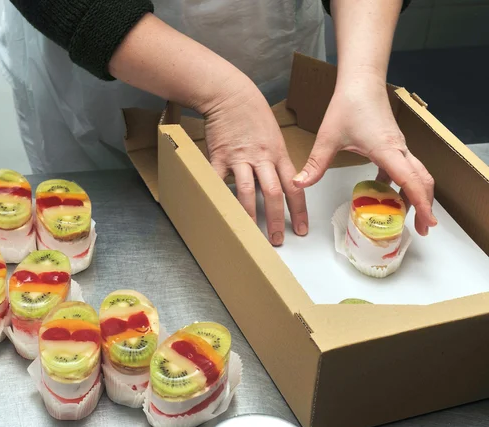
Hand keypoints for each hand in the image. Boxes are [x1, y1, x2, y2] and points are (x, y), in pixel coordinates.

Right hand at [200, 77, 307, 245]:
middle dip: (276, 219)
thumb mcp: (274, 136)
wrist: (231, 94)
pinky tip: (219, 210)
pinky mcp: (220, 156)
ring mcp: (240, 157)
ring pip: (246, 190)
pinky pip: (218, 180)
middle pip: (273, 192)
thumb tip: (278, 184)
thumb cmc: (254, 114)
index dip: (298, 211)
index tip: (301, 229)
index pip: (294, 187)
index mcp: (278, 154)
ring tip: (250, 232)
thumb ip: (275, 161)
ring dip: (249, 214)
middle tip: (278, 239)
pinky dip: (218, 196)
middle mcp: (262, 158)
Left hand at [292, 78, 436, 235]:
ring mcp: (397, 145)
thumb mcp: (328, 138)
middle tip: (424, 227)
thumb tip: (299, 184)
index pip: (410, 180)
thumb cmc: (348, 104)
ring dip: (416, 193)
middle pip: (421, 180)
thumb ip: (315, 164)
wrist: (360, 80)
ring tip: (409, 214)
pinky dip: (401, 181)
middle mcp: (398, 149)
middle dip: (425, 204)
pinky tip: (386, 190)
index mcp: (387, 150)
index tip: (426, 222)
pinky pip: (403, 165)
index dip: (420, 203)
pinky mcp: (392, 142)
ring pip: (416, 173)